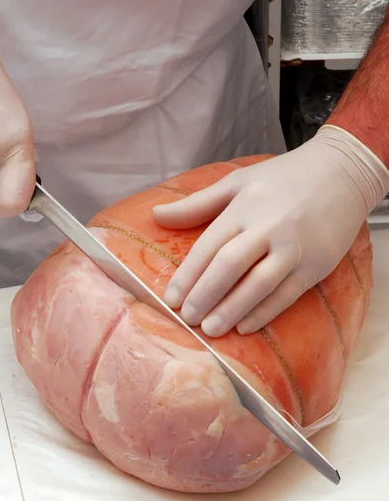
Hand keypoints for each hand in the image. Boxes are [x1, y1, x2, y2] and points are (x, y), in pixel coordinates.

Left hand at [153, 125, 388, 336]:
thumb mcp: (237, 182)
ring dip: (232, 310)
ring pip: (259, 285)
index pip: (209, 246)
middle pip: (230, 266)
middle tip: (187, 318)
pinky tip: (244, 326)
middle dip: (205, 295)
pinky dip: (264, 312)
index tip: (170, 299)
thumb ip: (196, 204)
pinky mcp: (317, 265)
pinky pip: (287, 294)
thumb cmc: (284, 177)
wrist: (344, 171)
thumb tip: (156, 216)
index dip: (187, 275)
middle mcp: (269, 227)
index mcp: (245, 207)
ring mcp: (295, 248)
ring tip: (211, 330)